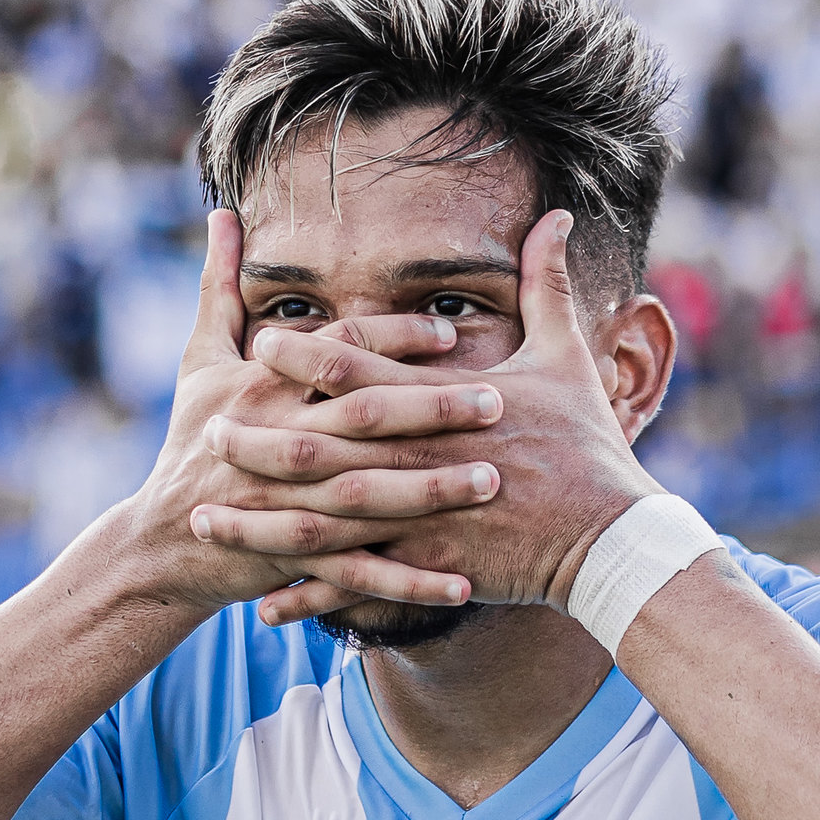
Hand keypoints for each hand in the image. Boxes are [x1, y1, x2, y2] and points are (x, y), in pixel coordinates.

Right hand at [131, 212, 507, 614]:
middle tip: (499, 402)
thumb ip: (219, 284)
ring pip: (367, 496)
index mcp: (262, 387)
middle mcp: (276, 440)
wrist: (158, 539)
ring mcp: (284, 503)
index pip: (337, 354)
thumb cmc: (187, 438)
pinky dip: (407, 581)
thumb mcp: (198, 359)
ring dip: (431, 492)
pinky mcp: (293, 558)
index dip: (392, 343)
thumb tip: (220, 212)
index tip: (451, 336)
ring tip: (492, 480)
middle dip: (431, 411)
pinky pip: (357, 572)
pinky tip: (461, 583)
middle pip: (363, 420)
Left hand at [189, 212, 659, 622]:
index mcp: (443, 403)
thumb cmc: (587, 446)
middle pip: (323, 444)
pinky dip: (308, 595)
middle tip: (207, 430)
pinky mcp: (429, 570)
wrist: (613, 539)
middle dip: (260, 438)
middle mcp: (421, 458)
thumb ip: (545, 285)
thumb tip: (553, 216)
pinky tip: (263, 603)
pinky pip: (355, 585)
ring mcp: (422, 519)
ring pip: (324, 521)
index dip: (306, 354)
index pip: (362, 368)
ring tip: (206, 520)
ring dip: (261, 522)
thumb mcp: (567, 357)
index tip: (260, 342)